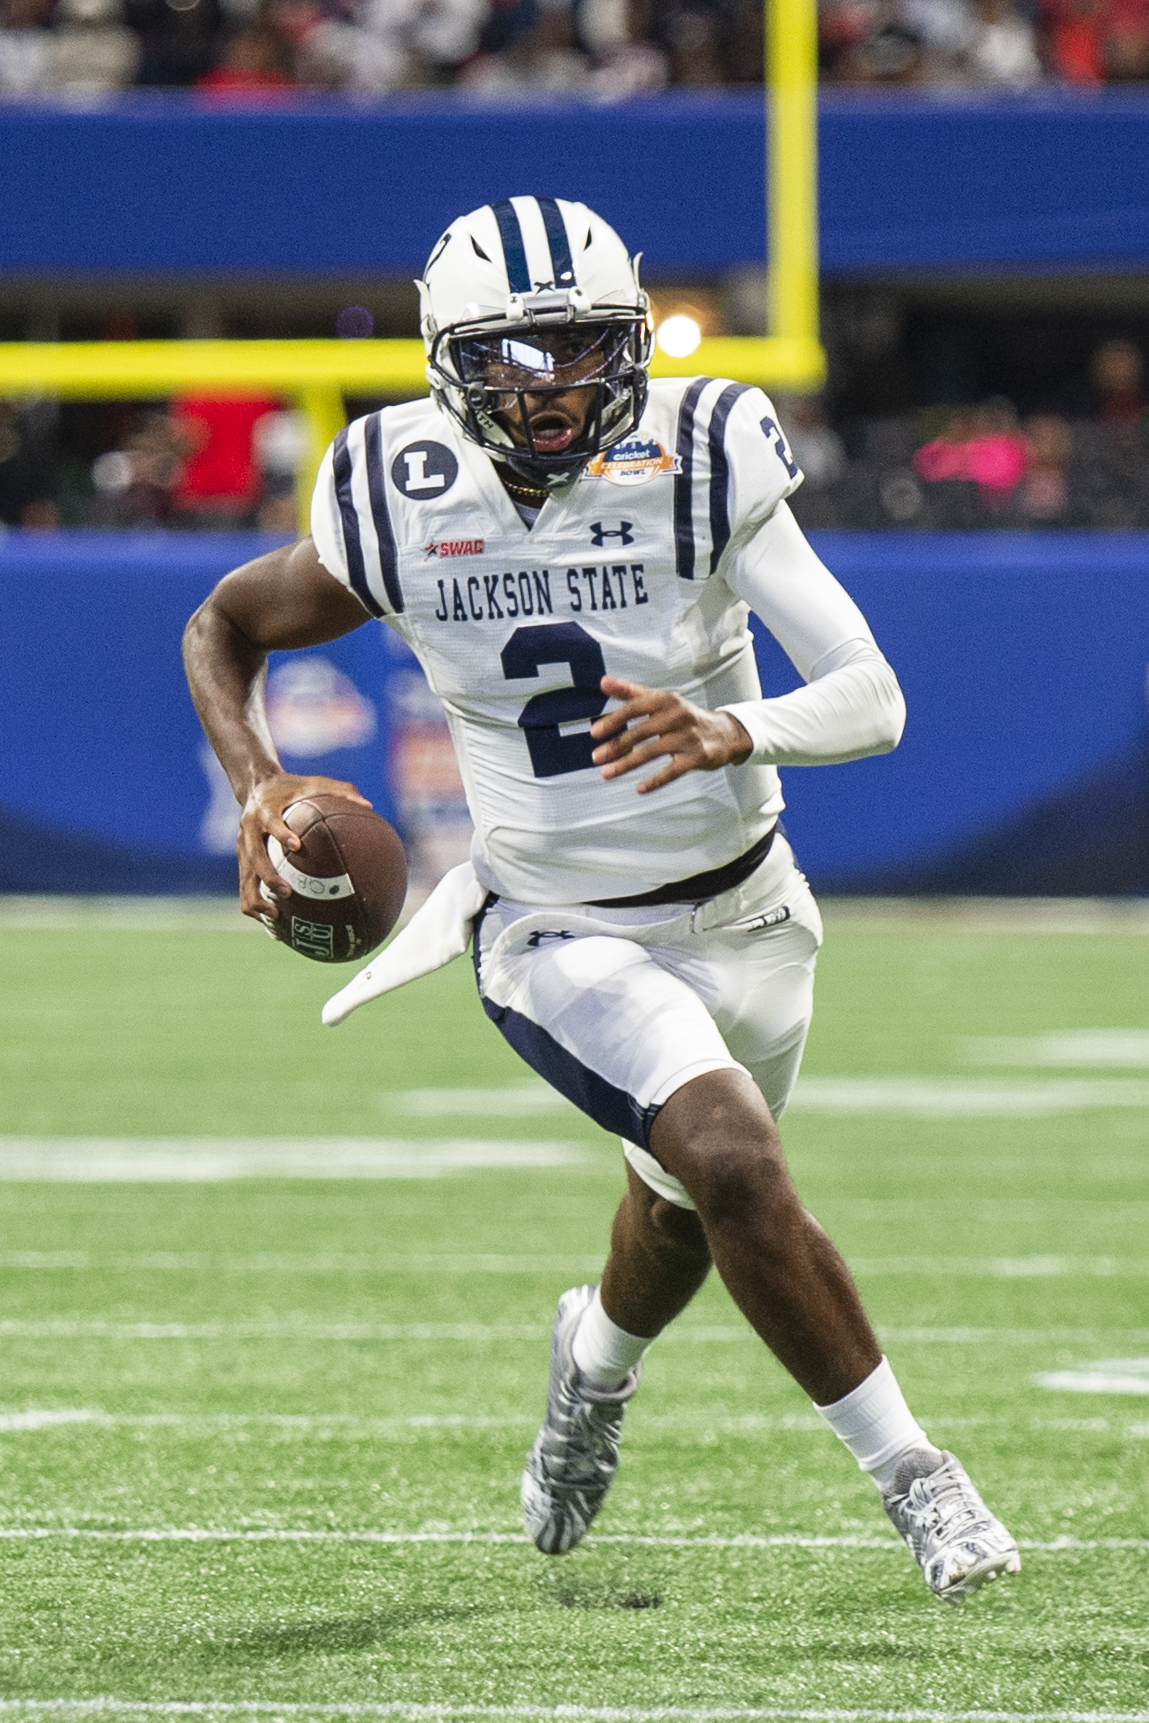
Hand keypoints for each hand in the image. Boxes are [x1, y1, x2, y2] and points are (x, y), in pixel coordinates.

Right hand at [237, 772, 371, 921]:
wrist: (256, 787)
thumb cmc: (291, 788)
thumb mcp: (314, 783)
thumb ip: (340, 790)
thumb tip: (370, 805)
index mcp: (265, 810)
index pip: (270, 822)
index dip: (281, 834)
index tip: (296, 846)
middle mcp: (249, 831)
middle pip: (253, 858)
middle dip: (268, 877)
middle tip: (287, 893)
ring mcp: (242, 849)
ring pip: (244, 881)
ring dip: (258, 901)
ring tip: (277, 917)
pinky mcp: (242, 862)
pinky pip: (245, 890)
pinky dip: (256, 908)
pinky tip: (276, 924)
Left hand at [590, 676, 751, 794]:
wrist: (724, 733)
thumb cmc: (684, 716)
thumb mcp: (660, 700)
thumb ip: (631, 692)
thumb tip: (603, 682)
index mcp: (666, 700)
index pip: (635, 707)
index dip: (614, 720)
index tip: (595, 732)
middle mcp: (677, 716)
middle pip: (641, 731)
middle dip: (616, 745)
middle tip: (596, 757)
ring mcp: (687, 737)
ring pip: (652, 752)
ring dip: (627, 764)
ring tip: (607, 773)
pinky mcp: (696, 757)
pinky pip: (672, 771)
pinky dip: (655, 781)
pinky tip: (639, 788)